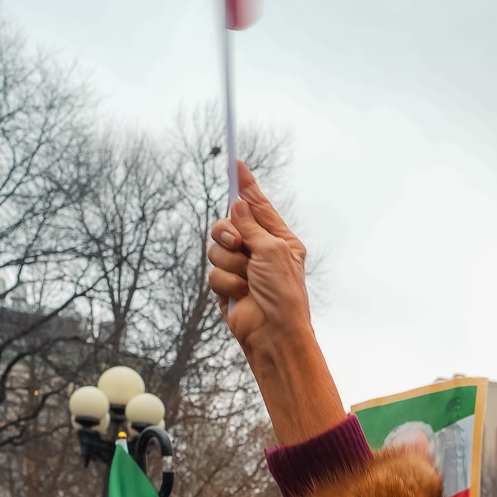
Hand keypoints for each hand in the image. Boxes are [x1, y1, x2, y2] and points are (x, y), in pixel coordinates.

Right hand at [208, 160, 311, 364]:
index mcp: (279, 240)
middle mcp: (259, 252)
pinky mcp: (227, 287)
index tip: (237, 163)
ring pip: (216, 248)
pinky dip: (226, 284)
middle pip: (228, 225)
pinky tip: (241, 296)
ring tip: (247, 280)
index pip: (258, 206)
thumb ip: (251, 226)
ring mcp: (242, 269)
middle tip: (238, 245)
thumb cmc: (283, 293)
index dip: (246, 186)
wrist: (274, 333)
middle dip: (229, 233)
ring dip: (230, 263)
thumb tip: (237, 204)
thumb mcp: (272, 251)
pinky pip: (213, 273)